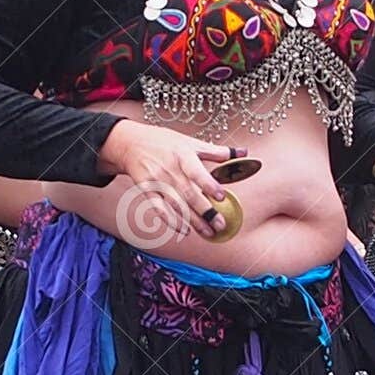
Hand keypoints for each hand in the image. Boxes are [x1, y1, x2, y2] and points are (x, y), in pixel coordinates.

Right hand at [99, 120, 238, 241]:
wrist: (131, 143)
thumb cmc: (164, 142)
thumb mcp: (189, 142)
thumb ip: (216, 151)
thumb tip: (244, 153)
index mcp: (182, 155)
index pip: (197, 172)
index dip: (208, 184)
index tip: (221, 196)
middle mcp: (170, 169)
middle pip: (189, 193)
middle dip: (205, 211)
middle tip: (220, 224)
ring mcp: (157, 182)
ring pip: (176, 205)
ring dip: (192, 221)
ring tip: (208, 232)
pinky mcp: (147, 191)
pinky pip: (159, 209)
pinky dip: (171, 222)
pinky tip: (184, 231)